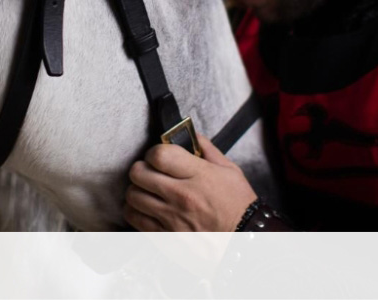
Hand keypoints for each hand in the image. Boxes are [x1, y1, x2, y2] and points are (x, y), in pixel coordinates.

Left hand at [124, 134, 257, 230]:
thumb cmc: (239, 206)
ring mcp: (171, 218)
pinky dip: (135, 211)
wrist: (244, 242)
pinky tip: (146, 208)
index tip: (158, 157)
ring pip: (133, 196)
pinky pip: (135, 219)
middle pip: (138, 173)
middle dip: (141, 169)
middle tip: (149, 172)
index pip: (158, 155)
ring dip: (137, 190)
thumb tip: (189, 135)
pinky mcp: (165, 237)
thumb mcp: (230, 170)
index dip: (154, 152)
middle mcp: (182, 196)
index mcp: (198, 176)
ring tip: (147, 190)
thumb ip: (207, 149)